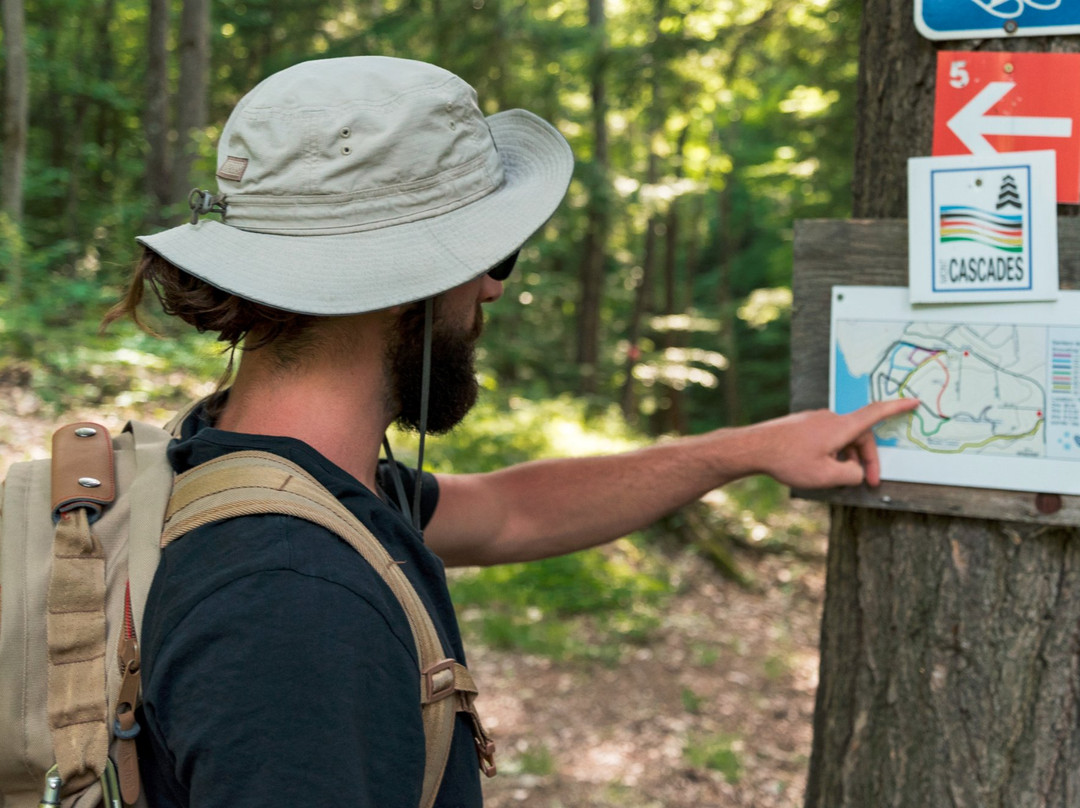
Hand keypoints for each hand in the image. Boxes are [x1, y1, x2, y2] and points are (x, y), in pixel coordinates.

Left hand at [752, 398, 919, 488]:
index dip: (898, 407)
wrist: (753, 447)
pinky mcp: (803, 424)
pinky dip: (832, 452)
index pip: (877, 412)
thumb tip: (856, 471)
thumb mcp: (827, 476)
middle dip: (867, 459)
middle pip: (860, 435)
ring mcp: (815, 419)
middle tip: (869, 483)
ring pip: (842, 438)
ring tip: (836, 479)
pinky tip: (819, 469)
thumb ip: (851, 475)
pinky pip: (827, 437)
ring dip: (847, 457)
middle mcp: (830, 418)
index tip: (914, 400)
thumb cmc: (788, 460)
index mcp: (841, 426)